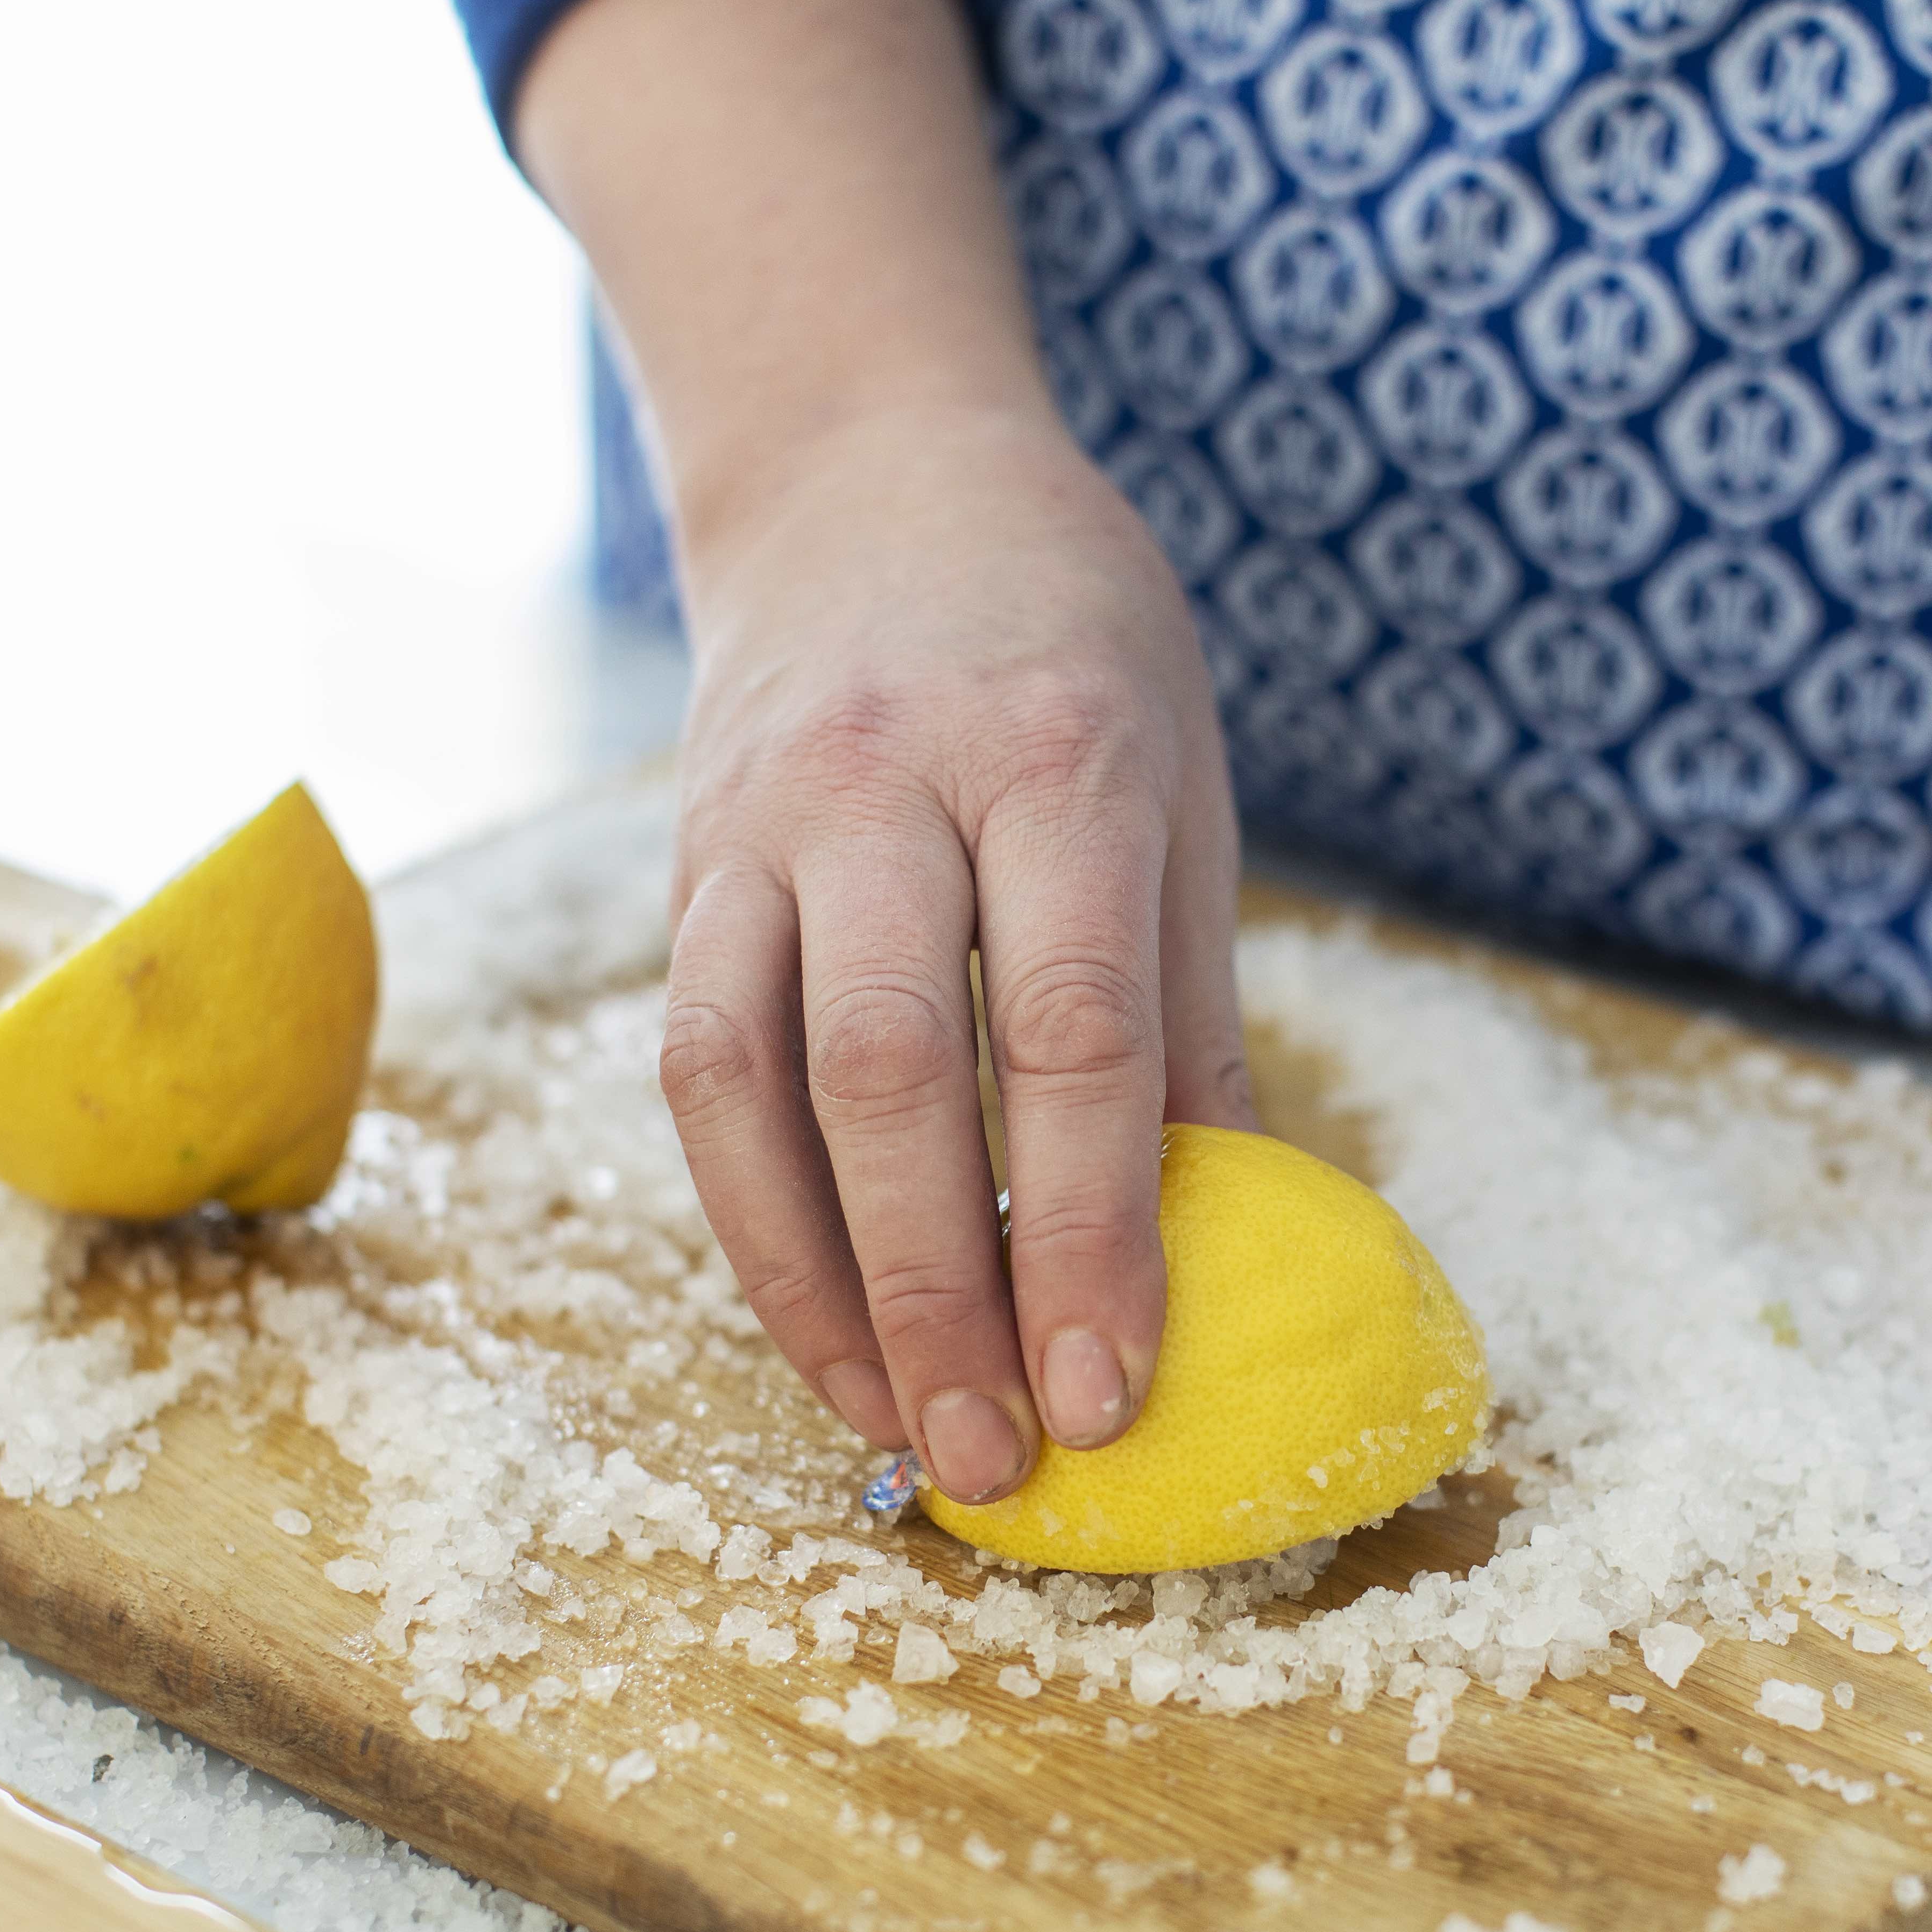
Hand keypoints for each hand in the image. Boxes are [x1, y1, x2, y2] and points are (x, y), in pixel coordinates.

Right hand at [656, 400, 1249, 1502]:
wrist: (871, 474)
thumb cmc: (1072, 646)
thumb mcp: (1185, 787)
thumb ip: (1196, 1015)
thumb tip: (1249, 1246)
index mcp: (1055, 755)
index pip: (1074, 1027)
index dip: (1097, 1227)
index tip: (1120, 1389)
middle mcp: (886, 783)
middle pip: (893, 1072)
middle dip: (945, 1289)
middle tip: (1005, 1457)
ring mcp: (759, 825)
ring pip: (750, 1084)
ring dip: (817, 1286)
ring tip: (893, 1432)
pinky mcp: (682, 870)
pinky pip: (695, 1068)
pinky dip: (751, 1218)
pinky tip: (819, 1326)